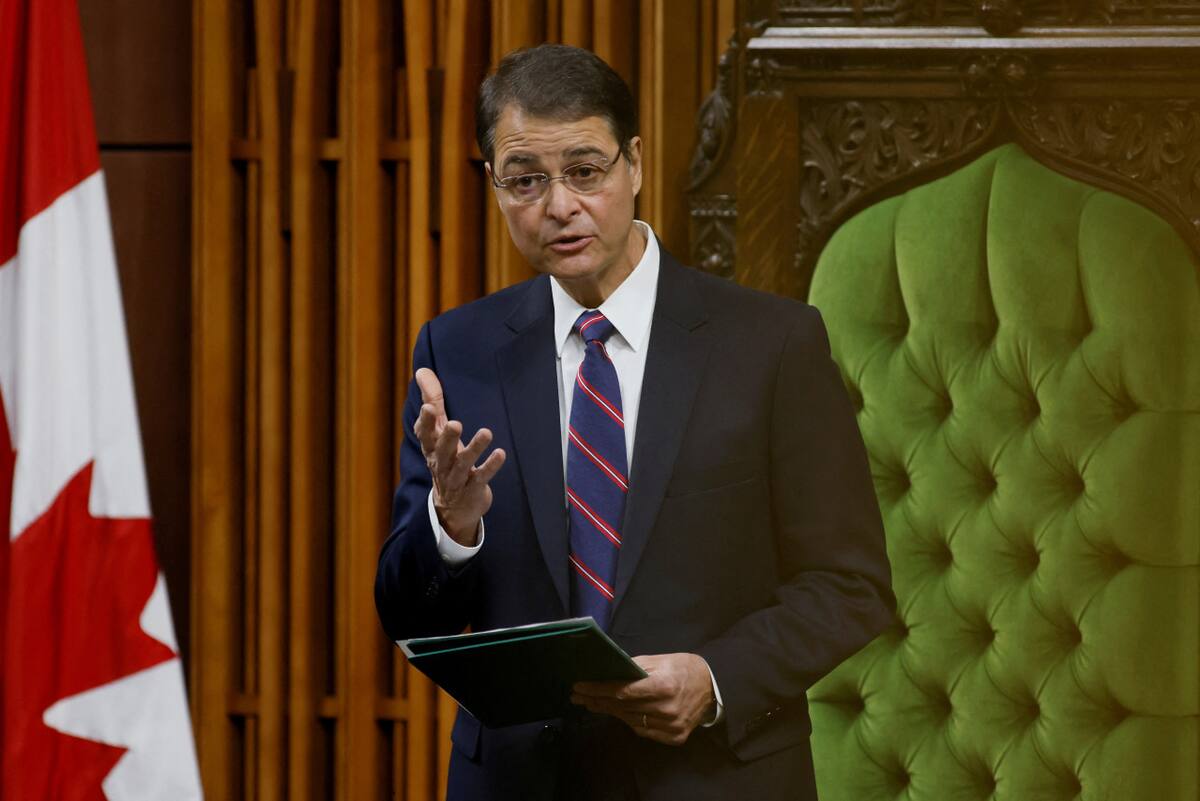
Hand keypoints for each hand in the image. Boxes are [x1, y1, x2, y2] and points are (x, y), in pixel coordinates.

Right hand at [413, 368, 505, 544]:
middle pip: (442, 450)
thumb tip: (421, 370)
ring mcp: (457, 477)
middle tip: (455, 423)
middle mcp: (441, 463)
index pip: (425, 434)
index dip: (426, 421)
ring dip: (474, 448)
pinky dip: (490, 466)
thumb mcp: (437, 431)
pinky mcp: (473, 488)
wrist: (452, 508)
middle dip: (447, 437)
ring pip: (463, 463)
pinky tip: (501, 453)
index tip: (429, 406)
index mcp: (431, 448)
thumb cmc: (446, 459)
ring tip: (486, 433)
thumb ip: (432, 400)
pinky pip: (481, 477)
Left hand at [570, 653, 716, 745]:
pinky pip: (643, 730)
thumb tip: (609, 669)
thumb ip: (635, 666)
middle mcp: (666, 709)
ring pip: (629, 720)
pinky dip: (629, 721)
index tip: (579, 687)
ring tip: (592, 703)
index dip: (598, 689)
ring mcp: (670, 726)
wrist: (714, 687)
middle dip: (597, 700)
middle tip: (578, 696)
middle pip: (622, 707)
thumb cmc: (684, 668)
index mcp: (663, 686)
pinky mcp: (674, 738)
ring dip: (609, 711)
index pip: (621, 690)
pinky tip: (617, 712)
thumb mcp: (661, 660)